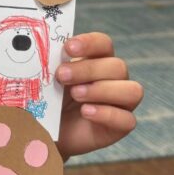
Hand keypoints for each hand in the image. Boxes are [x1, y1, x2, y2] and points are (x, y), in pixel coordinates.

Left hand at [55, 32, 142, 159]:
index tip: (68, 48)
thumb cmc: (50, 99)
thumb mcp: (47, 80)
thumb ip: (49, 65)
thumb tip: (42, 51)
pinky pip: (127, 119)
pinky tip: (85, 112)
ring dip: (102, 90)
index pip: (104, 44)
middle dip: (88, 69)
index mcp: (97, 60)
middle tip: (62, 76)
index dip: (89, 43)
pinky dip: (106, 114)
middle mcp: (114, 79)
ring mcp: (121, 103)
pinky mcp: (120, 126)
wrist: (46, 132)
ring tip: (76, 94)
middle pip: (117, 66)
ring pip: (131, 91)